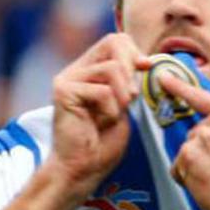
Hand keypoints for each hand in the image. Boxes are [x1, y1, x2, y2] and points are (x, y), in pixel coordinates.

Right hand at [46, 33, 150, 200]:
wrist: (83, 169)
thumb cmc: (103, 142)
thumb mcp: (123, 103)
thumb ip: (129, 80)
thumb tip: (146, 60)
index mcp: (89, 69)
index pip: (116, 40)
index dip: (135, 52)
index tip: (146, 70)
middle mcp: (75, 69)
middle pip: (113, 43)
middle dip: (132, 69)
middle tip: (131, 97)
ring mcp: (67, 78)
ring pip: (112, 68)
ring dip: (123, 95)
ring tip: (116, 114)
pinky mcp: (63, 91)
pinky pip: (102, 90)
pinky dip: (111, 110)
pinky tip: (101, 123)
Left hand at [159, 73, 209, 209]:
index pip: (201, 97)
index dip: (179, 86)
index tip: (162, 76)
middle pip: (194, 133)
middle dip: (202, 152)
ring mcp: (202, 137)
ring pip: (185, 150)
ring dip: (194, 166)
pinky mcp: (188, 155)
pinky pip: (177, 166)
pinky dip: (186, 178)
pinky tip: (205, 184)